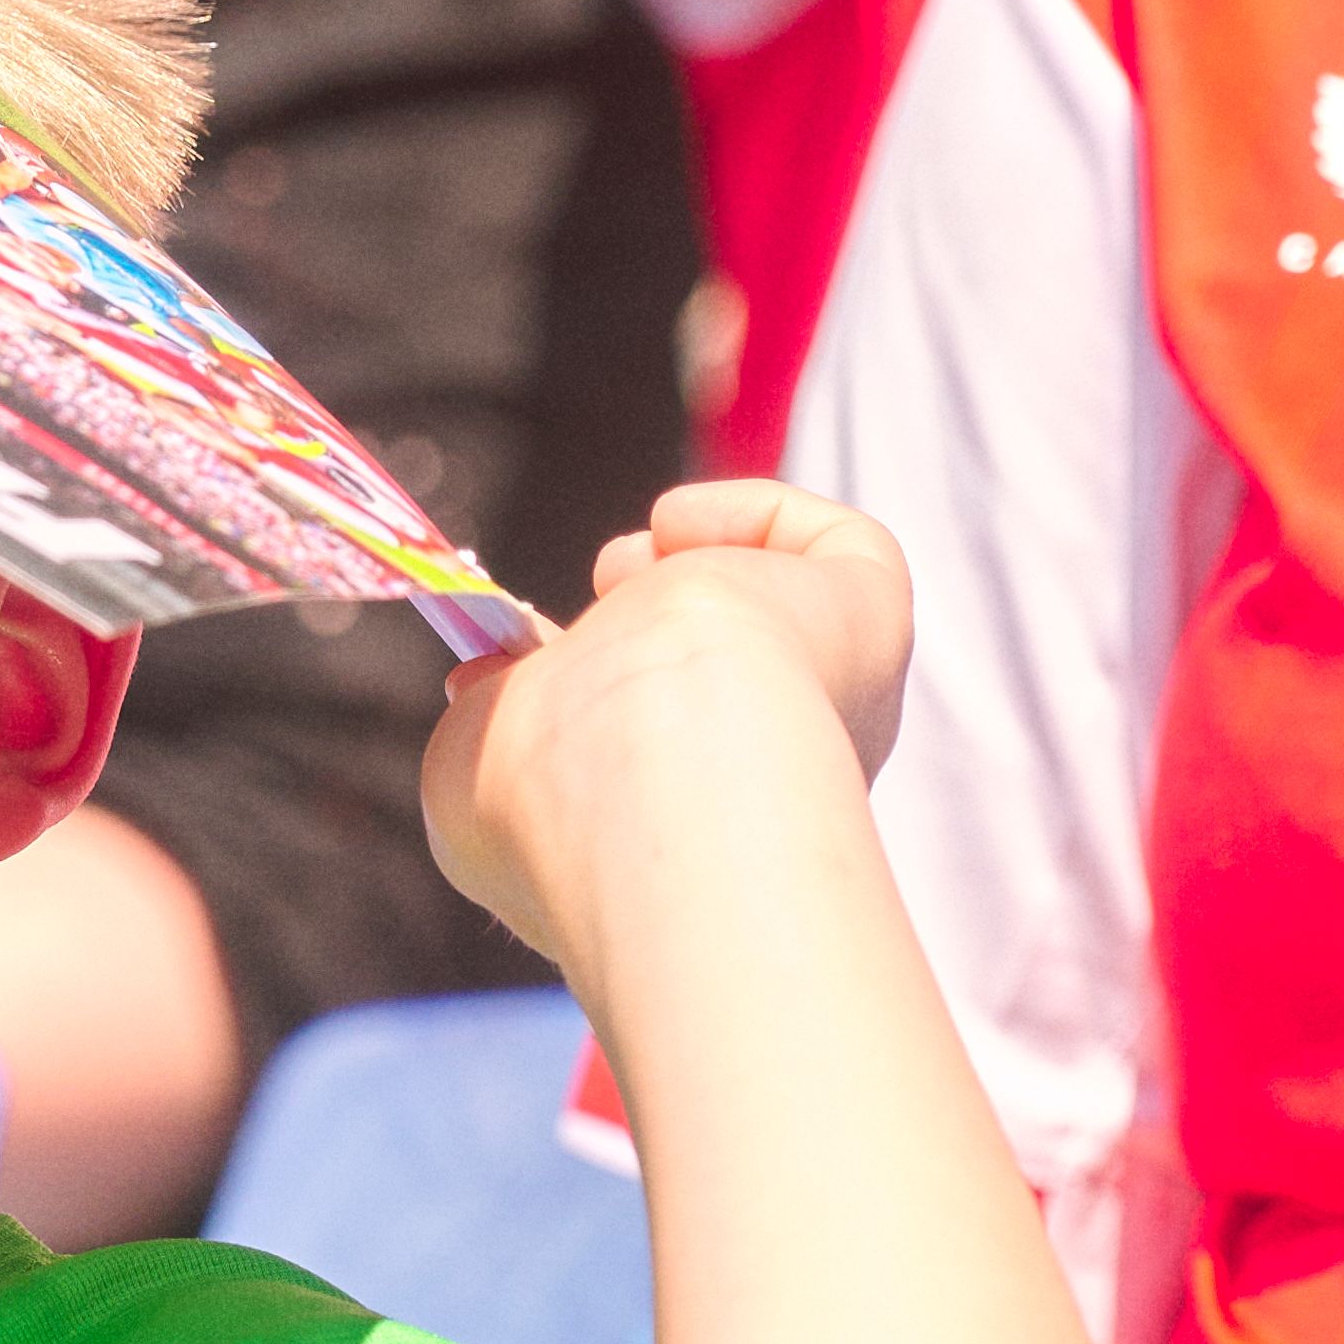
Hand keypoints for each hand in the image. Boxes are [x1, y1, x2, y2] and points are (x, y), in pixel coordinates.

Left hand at [426, 480, 915, 964]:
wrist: (651, 770)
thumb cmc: (555, 789)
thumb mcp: (473, 766)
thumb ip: (484, 722)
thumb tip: (485, 679)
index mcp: (686, 827)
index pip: (659, 750)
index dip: (595, 682)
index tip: (533, 642)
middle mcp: (773, 776)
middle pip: (730, 678)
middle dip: (648, 613)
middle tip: (603, 581)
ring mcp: (835, 699)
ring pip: (788, 615)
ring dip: (698, 561)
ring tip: (631, 559)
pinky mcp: (870, 618)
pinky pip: (842, 551)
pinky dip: (754, 516)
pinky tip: (677, 525)